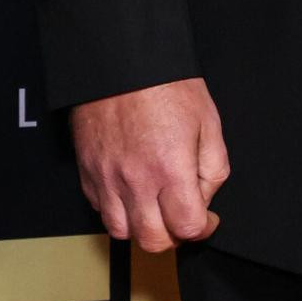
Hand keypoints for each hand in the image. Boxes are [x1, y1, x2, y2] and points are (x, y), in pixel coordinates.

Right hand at [68, 79, 229, 250]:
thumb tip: (204, 197)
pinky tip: (130, 190)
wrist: (119, 60)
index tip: (207, 218)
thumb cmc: (164, 85)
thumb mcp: (208, 121)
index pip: (188, 228)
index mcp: (170, 169)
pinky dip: (117, 209)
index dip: (204, 228)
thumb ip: (213, 167)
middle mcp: (135, 181)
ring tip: (154, 206)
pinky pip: (100, 208)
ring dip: (142, 226)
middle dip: (173, 235)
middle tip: (181, 216)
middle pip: (153, 241)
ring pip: (122, 232)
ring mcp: (107, 178)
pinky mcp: (87, 171)